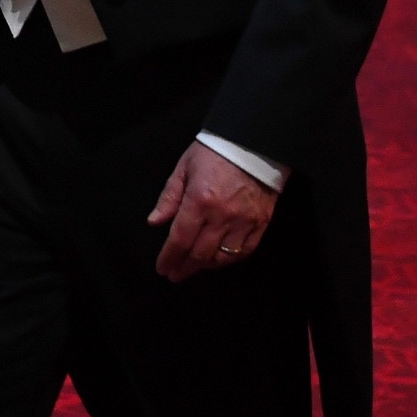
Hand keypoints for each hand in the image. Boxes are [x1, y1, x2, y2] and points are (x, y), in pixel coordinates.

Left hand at [148, 141, 279, 283]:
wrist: (254, 142)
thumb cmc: (215, 152)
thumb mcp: (184, 168)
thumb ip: (169, 197)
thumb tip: (155, 222)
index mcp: (199, 200)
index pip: (180, 238)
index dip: (169, 257)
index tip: (163, 268)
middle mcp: (222, 215)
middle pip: (200, 253)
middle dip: (185, 267)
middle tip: (175, 274)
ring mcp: (244, 220)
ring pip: (223, 256)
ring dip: (205, 265)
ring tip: (194, 266)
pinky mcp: (261, 222)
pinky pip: (245, 250)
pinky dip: (230, 259)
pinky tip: (219, 259)